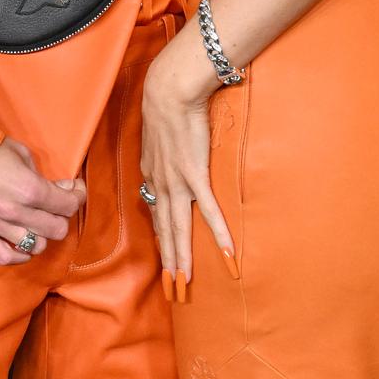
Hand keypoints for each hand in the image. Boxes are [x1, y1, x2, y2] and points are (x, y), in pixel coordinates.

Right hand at [0, 138, 83, 264]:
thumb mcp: (20, 154)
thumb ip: (43, 175)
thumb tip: (63, 188)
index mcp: (29, 188)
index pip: (68, 205)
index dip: (77, 197)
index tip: (74, 191)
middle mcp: (16, 212)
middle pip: (57, 229)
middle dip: (61, 216)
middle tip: (56, 206)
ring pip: (37, 246)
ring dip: (42, 235)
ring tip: (37, 223)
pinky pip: (6, 257)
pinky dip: (20, 255)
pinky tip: (23, 244)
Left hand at [140, 36, 234, 291]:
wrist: (170, 90)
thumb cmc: (167, 106)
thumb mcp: (158, 135)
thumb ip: (163, 152)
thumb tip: (170, 155)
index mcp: (152, 176)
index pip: (157, 216)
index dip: (162, 241)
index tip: (165, 261)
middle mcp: (160, 185)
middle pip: (166, 230)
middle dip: (169, 261)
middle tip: (172, 289)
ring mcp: (177, 182)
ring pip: (180, 228)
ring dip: (183, 258)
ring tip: (186, 282)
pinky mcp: (194, 175)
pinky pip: (208, 211)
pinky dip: (217, 233)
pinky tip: (226, 253)